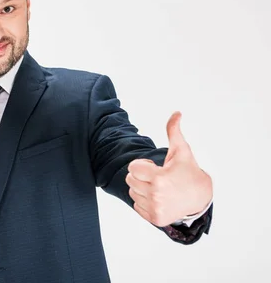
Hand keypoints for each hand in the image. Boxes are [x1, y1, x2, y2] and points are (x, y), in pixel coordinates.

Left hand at [126, 112, 212, 226]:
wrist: (201, 198)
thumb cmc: (188, 171)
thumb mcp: (182, 151)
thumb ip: (174, 132)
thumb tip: (177, 113)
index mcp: (159, 178)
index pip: (132, 168)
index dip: (142, 164)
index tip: (154, 166)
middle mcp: (156, 195)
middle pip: (130, 180)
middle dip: (141, 175)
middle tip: (156, 177)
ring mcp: (155, 209)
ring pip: (132, 192)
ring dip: (142, 188)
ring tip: (158, 187)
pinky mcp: (154, 219)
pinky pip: (136, 205)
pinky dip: (144, 201)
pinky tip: (158, 198)